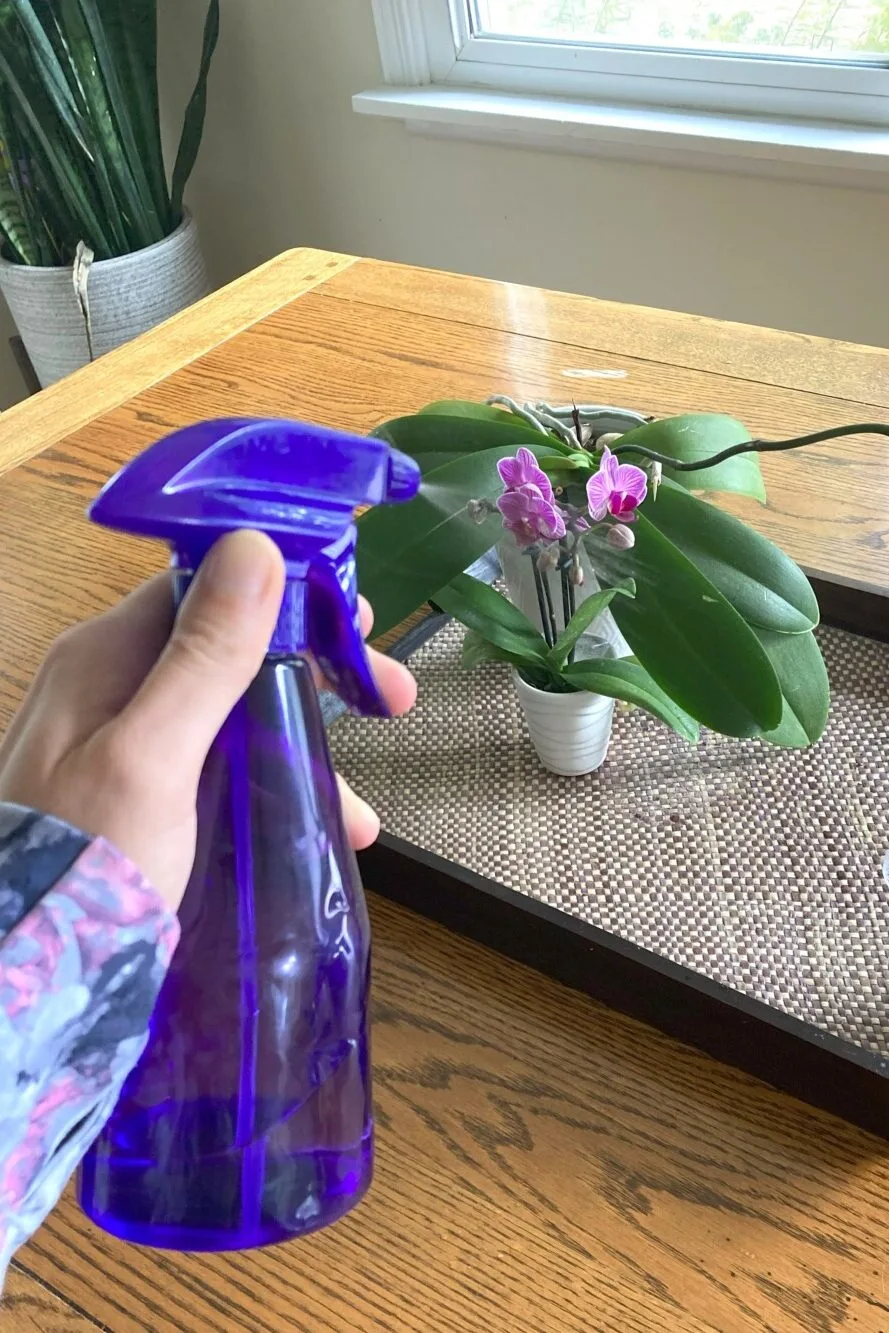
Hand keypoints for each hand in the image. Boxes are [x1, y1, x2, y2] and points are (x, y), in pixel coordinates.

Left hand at [0, 531, 415, 912]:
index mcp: (107, 656)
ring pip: (237, 714)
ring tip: (363, 808)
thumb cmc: (82, 862)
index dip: (289, 591)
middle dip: (317, 672)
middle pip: (233, 649)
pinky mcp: (147, 796)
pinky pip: (224, 767)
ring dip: (307, 744)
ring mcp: (131, 743)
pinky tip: (323, 829)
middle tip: (392, 695)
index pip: (206, 585)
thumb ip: (204, 657)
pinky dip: (277, 788)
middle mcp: (117, 688)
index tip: (359, 621)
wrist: (22, 977)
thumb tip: (255, 546)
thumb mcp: (152, 755)